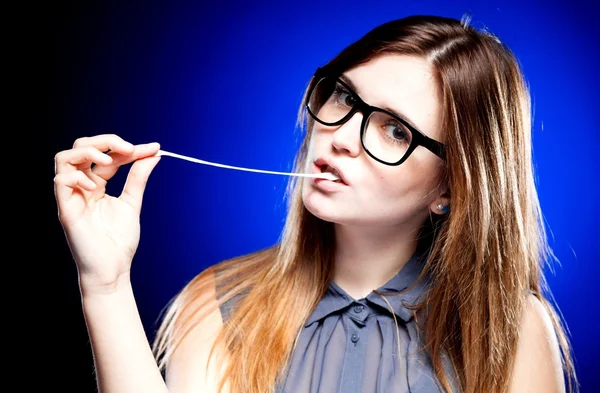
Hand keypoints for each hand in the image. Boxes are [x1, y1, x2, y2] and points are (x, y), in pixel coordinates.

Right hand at [54, 134, 160, 291]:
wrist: (113, 269)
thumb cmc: (119, 241)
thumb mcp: (132, 202)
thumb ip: (139, 177)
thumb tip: (153, 153)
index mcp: (96, 185)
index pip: (107, 155)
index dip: (127, 149)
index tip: (152, 148)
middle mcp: (81, 187)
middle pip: (81, 147)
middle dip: (105, 141)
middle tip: (130, 148)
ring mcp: (72, 197)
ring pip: (64, 158)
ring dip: (88, 152)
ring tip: (110, 164)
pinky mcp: (66, 210)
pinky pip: (60, 182)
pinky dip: (78, 177)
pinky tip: (96, 188)